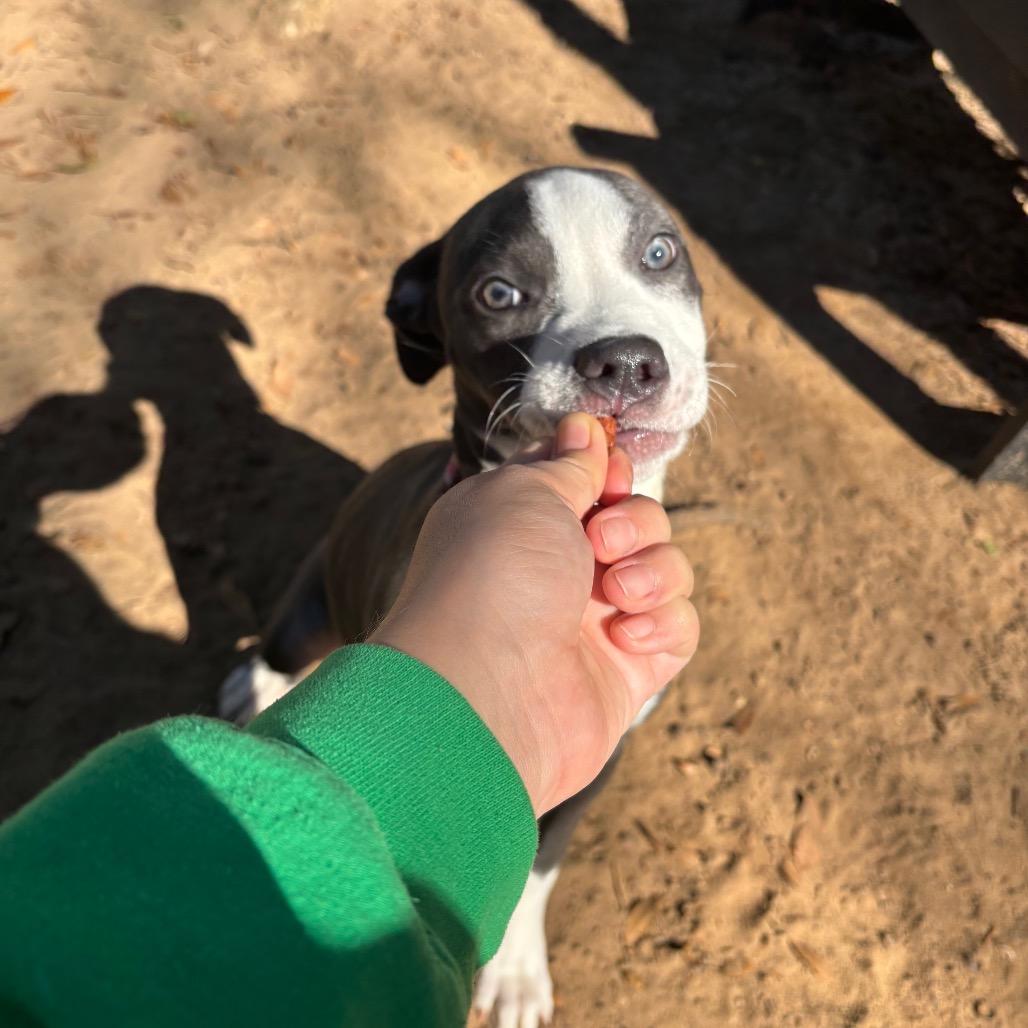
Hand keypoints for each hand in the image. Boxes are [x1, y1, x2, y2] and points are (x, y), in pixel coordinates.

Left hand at [370, 413, 698, 813]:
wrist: (487, 691)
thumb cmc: (493, 577)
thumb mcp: (527, 494)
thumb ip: (568, 466)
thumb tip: (583, 428)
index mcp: (523, 521)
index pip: (583, 479)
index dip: (604, 468)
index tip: (605, 469)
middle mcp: (559, 568)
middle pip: (636, 518)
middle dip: (633, 519)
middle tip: (599, 541)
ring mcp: (595, 619)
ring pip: (665, 569)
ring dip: (653, 569)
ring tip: (616, 594)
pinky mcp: (629, 668)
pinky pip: (679, 627)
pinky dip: (664, 622)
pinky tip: (627, 635)